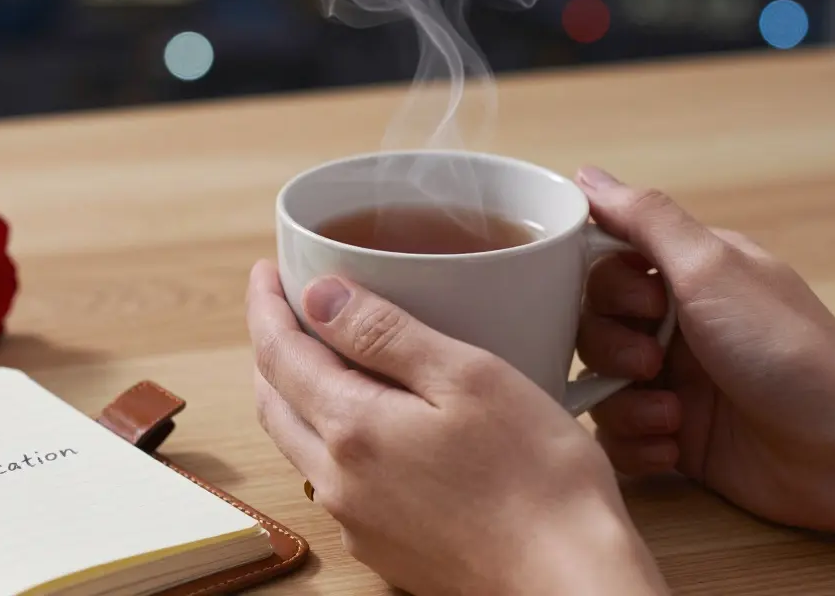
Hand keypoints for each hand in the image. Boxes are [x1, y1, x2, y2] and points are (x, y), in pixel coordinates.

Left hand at [245, 260, 668, 595]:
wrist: (569, 581)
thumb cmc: (537, 477)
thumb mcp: (467, 378)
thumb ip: (385, 334)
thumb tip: (317, 295)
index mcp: (352, 429)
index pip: (279, 353)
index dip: (266, 305)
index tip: (265, 271)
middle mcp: (338, 481)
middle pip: (275, 400)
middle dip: (272, 346)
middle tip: (286, 305)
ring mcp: (358, 520)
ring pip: (298, 441)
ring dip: (295, 392)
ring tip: (322, 353)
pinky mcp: (384, 546)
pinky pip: (333, 478)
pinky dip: (329, 434)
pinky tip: (367, 421)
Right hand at [573, 166, 834, 532]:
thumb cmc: (787, 347)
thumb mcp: (710, 267)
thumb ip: (645, 218)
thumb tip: (586, 174)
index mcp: (687, 275)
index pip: (605, 266)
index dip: (607, 289)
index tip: (646, 304)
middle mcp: (676, 324)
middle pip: (592, 327)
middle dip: (613, 349)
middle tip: (655, 362)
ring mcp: (675, 382)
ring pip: (599, 385)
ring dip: (625, 403)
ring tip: (673, 415)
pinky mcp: (675, 436)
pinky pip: (618, 436)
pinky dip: (638, 442)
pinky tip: (676, 445)